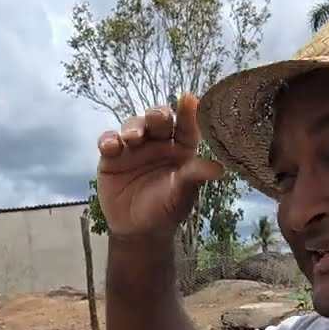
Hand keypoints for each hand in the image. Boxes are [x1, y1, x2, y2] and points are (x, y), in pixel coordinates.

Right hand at [96, 92, 225, 240]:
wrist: (138, 230)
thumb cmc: (166, 210)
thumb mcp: (182, 193)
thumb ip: (196, 176)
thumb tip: (220, 169)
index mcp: (181, 149)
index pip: (186, 126)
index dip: (188, 112)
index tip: (189, 99)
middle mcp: (159, 143)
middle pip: (157, 120)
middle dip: (156, 115)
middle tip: (155, 118)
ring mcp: (134, 148)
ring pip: (133, 126)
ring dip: (132, 127)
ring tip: (132, 138)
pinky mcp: (112, 157)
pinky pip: (108, 141)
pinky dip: (108, 140)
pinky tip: (111, 147)